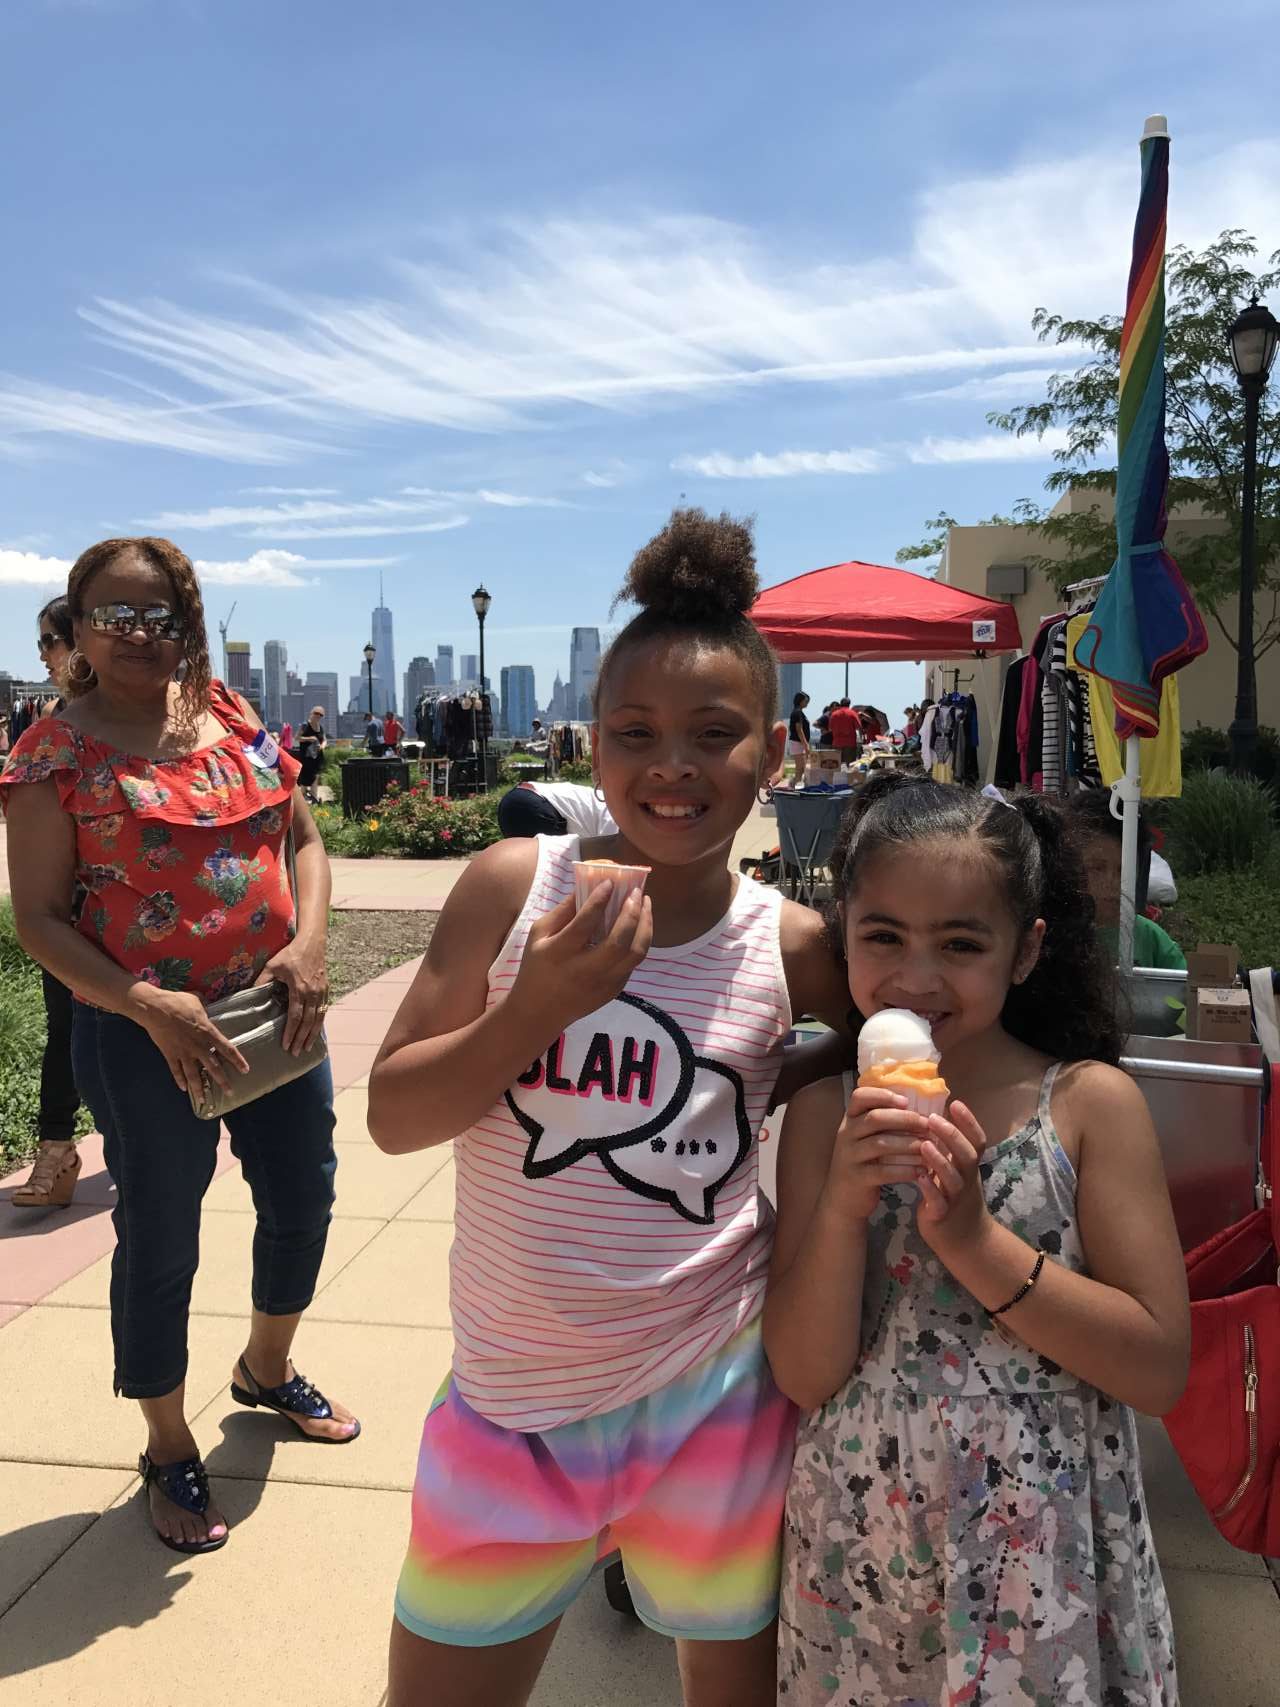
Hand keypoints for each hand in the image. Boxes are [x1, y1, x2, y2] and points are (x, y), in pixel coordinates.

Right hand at [132, 987, 249, 1099]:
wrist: (154, 1008)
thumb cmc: (177, 1002)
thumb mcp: (197, 1002)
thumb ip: (205, 1010)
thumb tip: (207, 1010)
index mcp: (207, 1032)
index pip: (226, 1049)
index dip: (237, 1060)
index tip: (245, 1070)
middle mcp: (197, 1046)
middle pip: (213, 1067)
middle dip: (222, 1080)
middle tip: (230, 1092)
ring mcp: (183, 1052)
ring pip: (193, 1074)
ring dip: (199, 1088)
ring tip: (204, 1100)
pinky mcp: (169, 1054)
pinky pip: (175, 1070)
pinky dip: (179, 1080)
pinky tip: (184, 1089)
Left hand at [258, 935, 329, 1054]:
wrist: (312, 943)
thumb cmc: (291, 954)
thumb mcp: (273, 965)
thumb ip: (262, 980)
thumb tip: (250, 995)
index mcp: (299, 989)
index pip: (295, 1016)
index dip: (290, 1032)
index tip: (286, 1045)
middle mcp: (312, 993)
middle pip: (308, 1022)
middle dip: (301, 1039)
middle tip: (296, 1052)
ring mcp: (321, 992)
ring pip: (318, 1019)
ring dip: (313, 1035)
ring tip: (307, 1047)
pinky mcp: (326, 990)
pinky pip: (324, 1011)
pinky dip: (320, 1024)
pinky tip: (316, 1032)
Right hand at [510, 883, 652, 1032]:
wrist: (538, 1012)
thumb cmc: (536, 967)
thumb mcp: (538, 936)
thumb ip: (562, 912)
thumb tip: (587, 886)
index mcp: (559, 953)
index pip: (584, 924)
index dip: (599, 900)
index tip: (610, 882)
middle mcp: (584, 970)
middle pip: (618, 941)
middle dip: (631, 912)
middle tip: (636, 892)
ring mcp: (602, 983)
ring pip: (635, 953)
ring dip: (645, 925)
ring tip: (645, 903)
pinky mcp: (613, 991)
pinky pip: (633, 963)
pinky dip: (639, 940)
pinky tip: (639, 924)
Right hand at [823, 1086, 928, 1223]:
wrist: (842, 1198)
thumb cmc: (862, 1162)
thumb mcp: (863, 1138)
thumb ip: (881, 1123)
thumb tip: (917, 1106)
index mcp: (849, 1120)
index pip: (859, 1097)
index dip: (883, 1095)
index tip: (906, 1101)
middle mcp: (846, 1134)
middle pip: (875, 1118)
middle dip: (904, 1119)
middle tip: (927, 1124)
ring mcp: (849, 1157)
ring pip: (880, 1144)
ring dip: (908, 1144)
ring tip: (928, 1146)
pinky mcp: (857, 1178)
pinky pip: (883, 1171)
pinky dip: (904, 1170)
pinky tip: (921, 1170)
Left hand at [915, 1101, 993, 1251]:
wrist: (965, 1240)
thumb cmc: (955, 1199)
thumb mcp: (957, 1173)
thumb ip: (950, 1150)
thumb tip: (934, 1118)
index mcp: (968, 1167)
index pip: (976, 1141)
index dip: (969, 1122)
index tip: (955, 1103)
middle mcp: (966, 1180)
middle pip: (966, 1155)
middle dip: (952, 1136)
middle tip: (933, 1118)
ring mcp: (956, 1198)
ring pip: (953, 1178)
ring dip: (939, 1160)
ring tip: (924, 1145)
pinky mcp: (943, 1215)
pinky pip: (938, 1201)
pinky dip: (929, 1189)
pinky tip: (918, 1177)